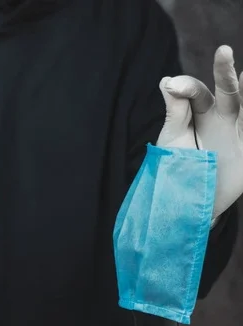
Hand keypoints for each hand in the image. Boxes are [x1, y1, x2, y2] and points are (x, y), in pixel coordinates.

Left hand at [157, 45, 242, 218]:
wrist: (191, 199)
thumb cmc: (176, 166)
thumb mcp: (172, 141)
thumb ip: (174, 113)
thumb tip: (166, 80)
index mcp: (200, 113)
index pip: (196, 93)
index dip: (186, 87)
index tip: (171, 86)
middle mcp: (222, 117)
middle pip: (228, 91)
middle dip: (225, 72)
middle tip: (223, 51)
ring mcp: (239, 131)